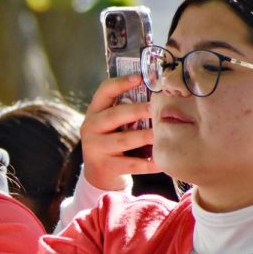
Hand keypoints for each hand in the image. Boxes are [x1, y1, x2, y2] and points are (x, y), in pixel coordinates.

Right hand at [81, 74, 160, 190]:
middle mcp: (91, 128)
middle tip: (155, 108)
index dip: (120, 83)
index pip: (104, 91)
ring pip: (122, 140)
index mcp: (94, 112)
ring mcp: (96, 148)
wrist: (98, 175)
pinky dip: (147, 163)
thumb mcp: (110, 125)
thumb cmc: (112, 142)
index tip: (139, 77)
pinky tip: (161, 161)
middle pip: (114, 116)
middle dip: (136, 111)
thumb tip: (159, 97)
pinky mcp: (105, 166)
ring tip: (159, 133)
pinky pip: (130, 164)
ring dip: (143, 136)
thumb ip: (125, 111)